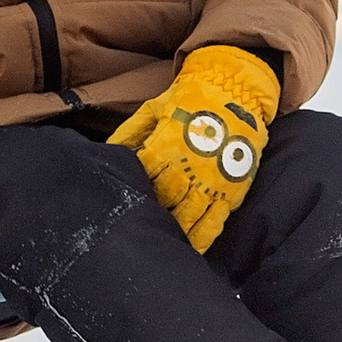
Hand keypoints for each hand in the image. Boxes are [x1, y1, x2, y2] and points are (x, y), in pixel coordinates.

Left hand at [107, 47, 276, 256]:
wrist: (235, 89)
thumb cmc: (190, 98)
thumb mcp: (153, 108)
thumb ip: (129, 132)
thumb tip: (106, 152)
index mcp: (165, 147)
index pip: (140, 178)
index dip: (131, 192)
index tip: (120, 204)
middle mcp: (187, 168)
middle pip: (162, 202)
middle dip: (150, 214)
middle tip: (136, 230)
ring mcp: (211, 181)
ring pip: (187, 218)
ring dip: (173, 234)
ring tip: (160, 247)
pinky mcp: (231, 190)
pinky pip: (215, 222)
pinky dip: (202, 239)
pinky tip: (191, 252)